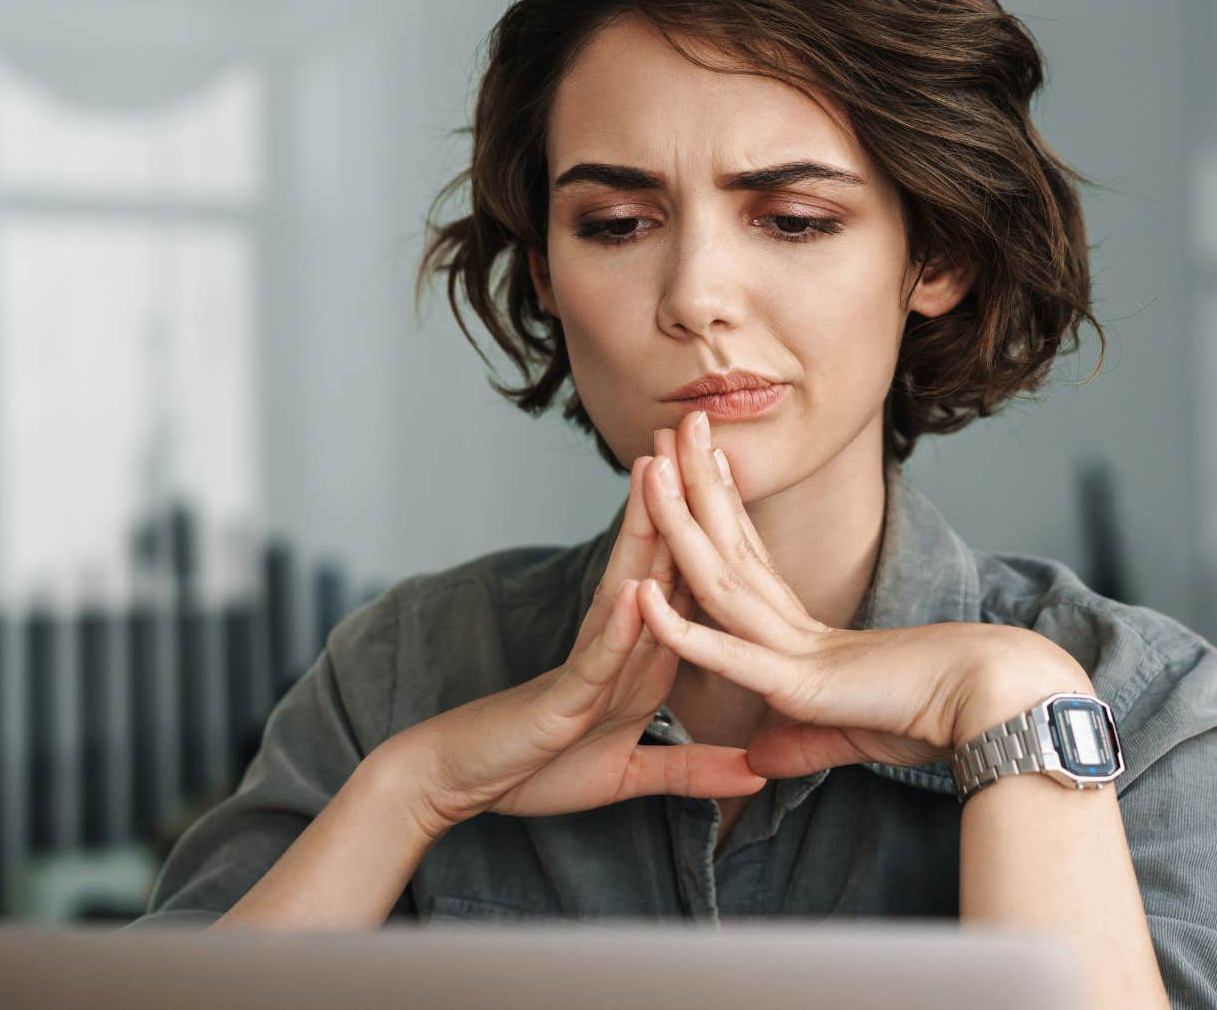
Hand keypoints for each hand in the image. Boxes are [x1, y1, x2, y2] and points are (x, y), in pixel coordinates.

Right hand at [400, 451, 765, 831]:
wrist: (459, 785)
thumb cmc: (536, 770)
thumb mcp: (629, 776)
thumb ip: (692, 771)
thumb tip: (757, 774)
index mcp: (638, 662)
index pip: (681, 584)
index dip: (710, 531)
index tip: (733, 476)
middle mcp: (614, 650)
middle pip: (654, 564)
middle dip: (678, 502)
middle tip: (695, 432)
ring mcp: (588, 670)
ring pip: (624, 593)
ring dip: (644, 536)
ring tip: (660, 473)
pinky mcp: (564, 702)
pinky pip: (596, 663)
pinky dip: (618, 632)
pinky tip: (637, 595)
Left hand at [631, 409, 1091, 778]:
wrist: (1000, 705)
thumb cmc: (940, 716)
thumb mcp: (851, 737)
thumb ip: (800, 742)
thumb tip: (758, 756)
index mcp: (810, 634)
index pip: (750, 562)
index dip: (718, 512)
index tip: (691, 467)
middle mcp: (796, 630)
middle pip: (730, 547)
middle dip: (696, 485)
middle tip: (671, 426)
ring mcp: (795, 650)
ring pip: (719, 578)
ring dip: (680, 522)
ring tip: (651, 465)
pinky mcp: (801, 684)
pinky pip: (730, 653)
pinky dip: (683, 631)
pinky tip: (641, 599)